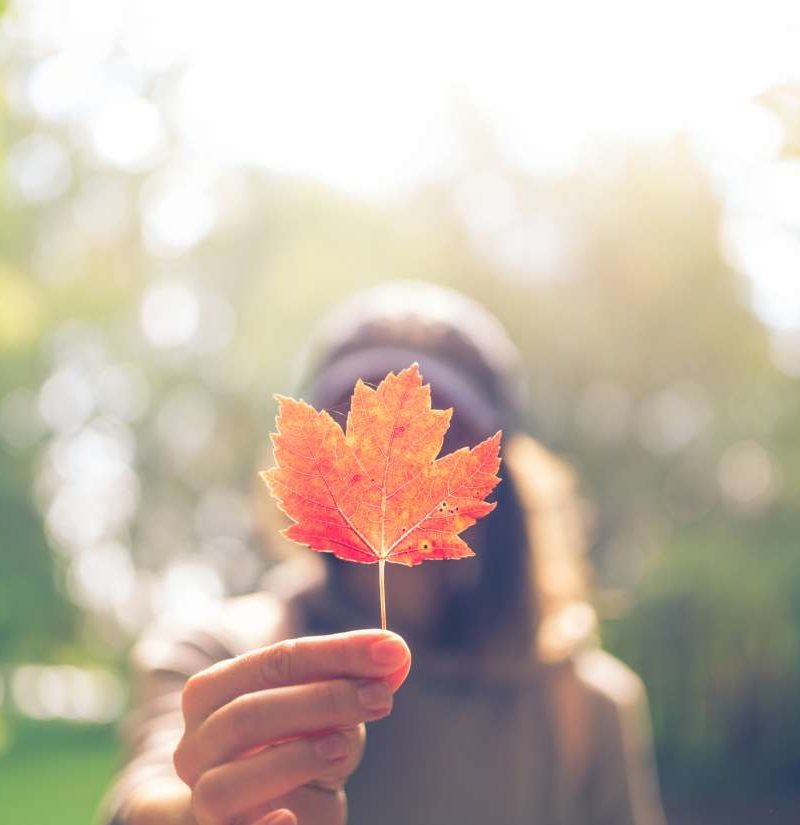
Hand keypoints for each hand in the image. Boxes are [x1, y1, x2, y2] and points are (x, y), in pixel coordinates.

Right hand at [172, 629, 410, 824]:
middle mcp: (194, 747)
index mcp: (212, 693)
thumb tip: (394, 655)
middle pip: (249, 714)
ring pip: (229, 782)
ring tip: (344, 747)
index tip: (391, 649)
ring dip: (294, 760)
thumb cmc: (293, 747)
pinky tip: (292, 816)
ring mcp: (201, 801)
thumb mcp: (322, 709)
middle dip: (324, 700)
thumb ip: (352, 680)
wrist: (257, 810)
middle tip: (382, 697)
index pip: (276, 661)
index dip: (337, 652)